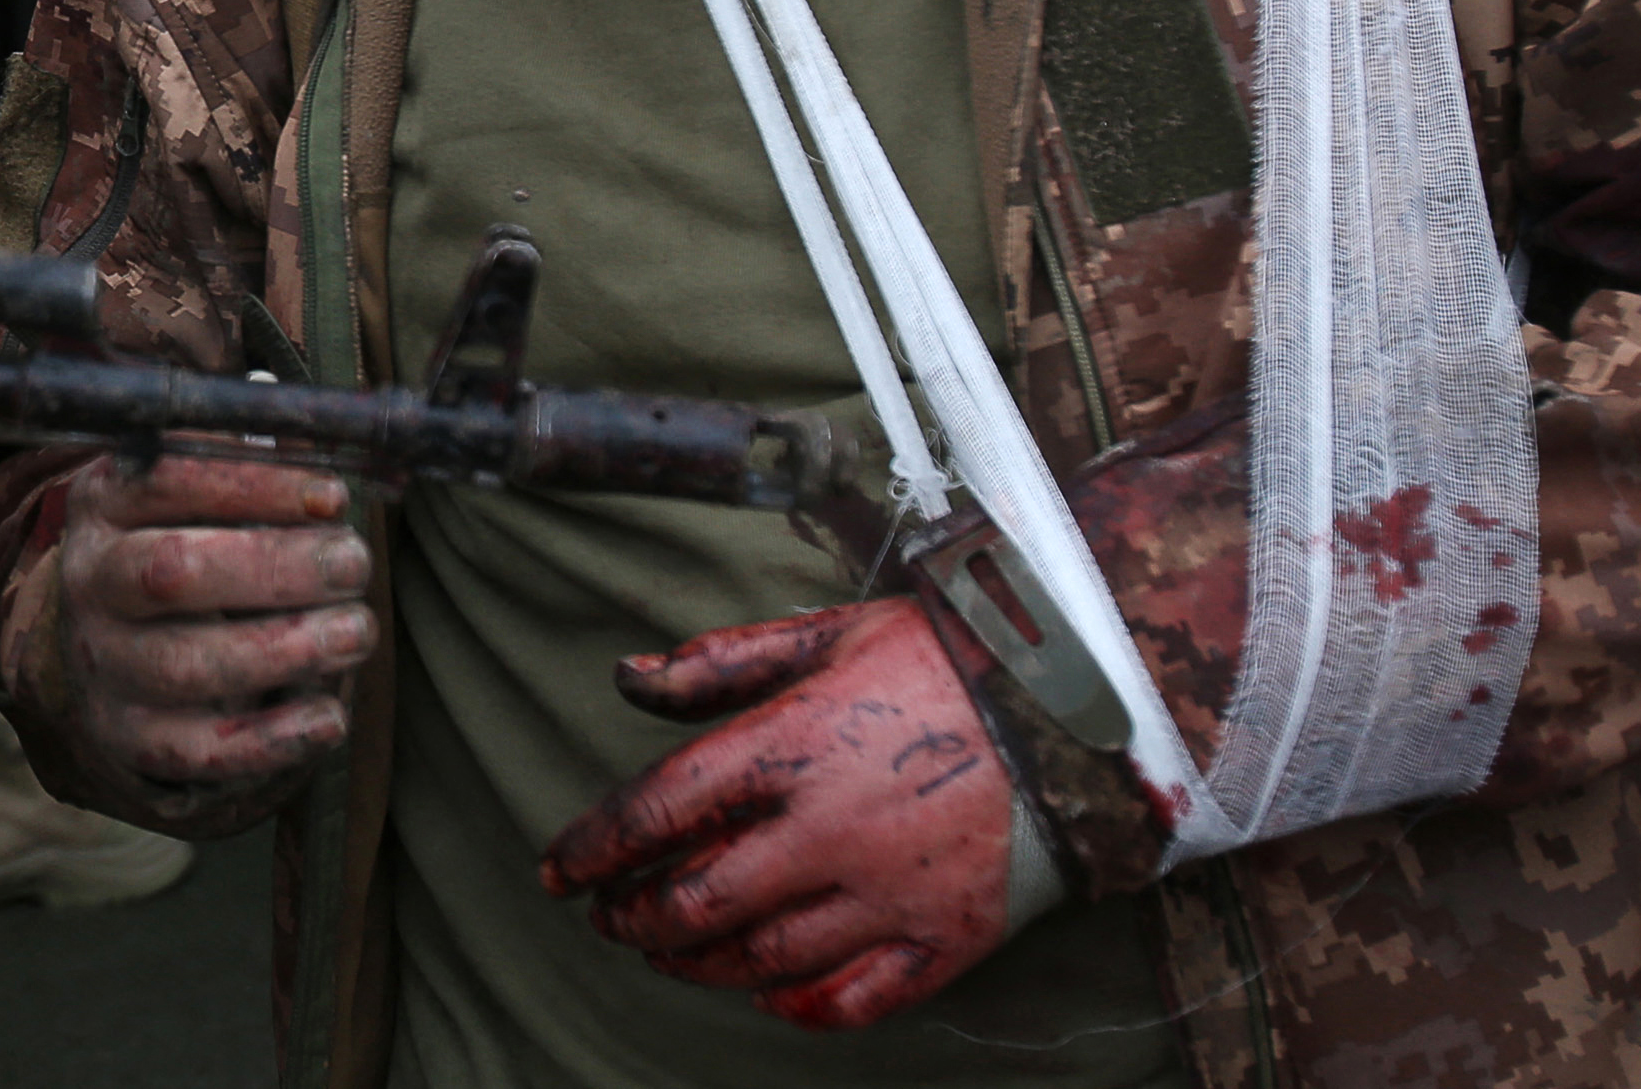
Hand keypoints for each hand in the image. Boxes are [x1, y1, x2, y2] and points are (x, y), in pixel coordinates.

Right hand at [28, 452, 375, 785]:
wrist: (109, 654)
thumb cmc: (185, 548)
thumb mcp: (197, 496)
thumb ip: (255, 463)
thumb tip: (325, 432)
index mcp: (103, 502)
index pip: (167, 478)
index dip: (255, 486)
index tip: (332, 498)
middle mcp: (90, 581)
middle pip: (171, 572)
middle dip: (275, 567)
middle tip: (353, 563)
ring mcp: (103, 666)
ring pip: (186, 666)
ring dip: (283, 649)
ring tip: (356, 631)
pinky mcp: (130, 739)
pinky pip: (198, 750)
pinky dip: (270, 740)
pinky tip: (329, 717)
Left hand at [539, 599, 1015, 1031]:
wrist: (1083, 704)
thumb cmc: (948, 655)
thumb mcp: (827, 632)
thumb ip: (719, 663)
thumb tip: (625, 679)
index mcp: (792, 746)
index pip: (658, 811)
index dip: (593, 848)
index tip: (556, 871)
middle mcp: (831, 831)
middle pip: (698, 901)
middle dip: (635, 918)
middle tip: (609, 920)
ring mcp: (890, 894)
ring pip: (764, 959)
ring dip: (698, 963)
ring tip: (667, 952)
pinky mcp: (947, 939)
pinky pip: (855, 1001)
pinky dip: (797, 1008)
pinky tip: (766, 994)